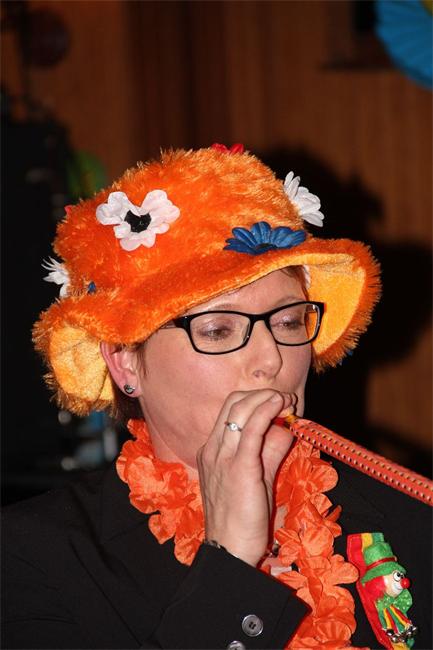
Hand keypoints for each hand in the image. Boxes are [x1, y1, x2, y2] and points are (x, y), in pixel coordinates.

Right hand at [196, 389, 295, 566]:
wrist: (229, 551)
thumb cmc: (242, 520)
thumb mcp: (256, 479)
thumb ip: (268, 452)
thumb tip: (285, 429)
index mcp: (212, 450)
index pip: (230, 410)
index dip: (256, 399)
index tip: (278, 402)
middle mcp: (213, 448)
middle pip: (233, 403)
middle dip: (261, 394)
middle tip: (284, 399)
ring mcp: (222, 456)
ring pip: (241, 409)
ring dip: (267, 398)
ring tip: (287, 400)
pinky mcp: (238, 467)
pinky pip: (252, 429)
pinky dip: (267, 410)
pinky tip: (280, 405)